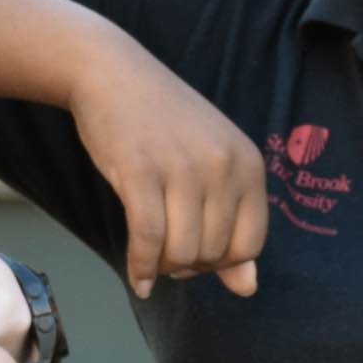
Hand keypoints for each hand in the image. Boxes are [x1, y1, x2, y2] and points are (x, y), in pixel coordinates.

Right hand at [67, 54, 263, 298]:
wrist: (112, 74)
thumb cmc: (163, 122)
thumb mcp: (211, 164)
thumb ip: (234, 224)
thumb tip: (249, 288)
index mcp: (248, 164)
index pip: (250, 245)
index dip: (223, 264)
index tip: (197, 254)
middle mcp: (222, 166)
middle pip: (213, 254)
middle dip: (188, 265)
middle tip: (167, 251)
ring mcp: (182, 169)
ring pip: (181, 252)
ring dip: (163, 267)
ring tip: (152, 257)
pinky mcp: (140, 173)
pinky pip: (147, 240)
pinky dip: (141, 267)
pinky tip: (137, 277)